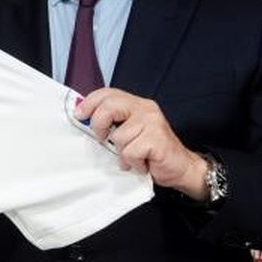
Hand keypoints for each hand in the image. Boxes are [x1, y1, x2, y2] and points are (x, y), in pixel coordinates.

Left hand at [75, 87, 208, 199]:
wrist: (181, 168)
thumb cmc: (151, 152)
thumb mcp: (128, 132)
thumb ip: (112, 122)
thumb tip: (83, 117)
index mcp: (136, 104)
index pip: (108, 93)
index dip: (90, 102)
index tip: (80, 115)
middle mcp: (145, 109)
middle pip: (110, 106)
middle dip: (99, 124)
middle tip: (101, 138)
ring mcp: (152, 123)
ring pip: (118, 136)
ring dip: (122, 153)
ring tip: (134, 156)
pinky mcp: (157, 139)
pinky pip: (130, 152)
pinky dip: (133, 162)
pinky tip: (142, 163)